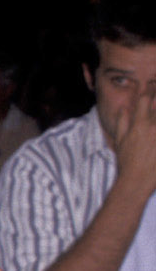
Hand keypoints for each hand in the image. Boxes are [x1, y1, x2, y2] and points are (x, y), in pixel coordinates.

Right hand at [112, 80, 155, 197]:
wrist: (136, 182)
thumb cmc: (127, 162)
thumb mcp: (119, 141)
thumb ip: (122, 122)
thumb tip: (124, 108)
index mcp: (139, 124)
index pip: (145, 98)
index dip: (149, 90)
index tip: (152, 88)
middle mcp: (152, 127)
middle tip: (153, 111)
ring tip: (153, 128)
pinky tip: (155, 139)